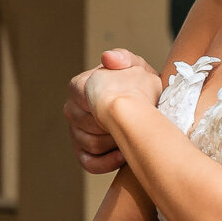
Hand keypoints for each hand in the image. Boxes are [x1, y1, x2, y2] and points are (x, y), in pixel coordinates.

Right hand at [66, 49, 158, 170]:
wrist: (149, 105)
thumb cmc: (141, 84)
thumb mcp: (137, 66)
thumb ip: (123, 58)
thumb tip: (108, 57)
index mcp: (79, 86)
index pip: (83, 100)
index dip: (107, 105)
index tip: (128, 103)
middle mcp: (72, 109)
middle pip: (87, 124)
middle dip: (114, 125)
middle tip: (135, 121)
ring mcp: (76, 131)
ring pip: (89, 143)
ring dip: (115, 142)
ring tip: (133, 135)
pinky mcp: (83, 151)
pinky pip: (88, 163)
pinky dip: (106, 162)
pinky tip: (123, 156)